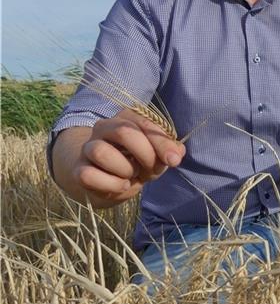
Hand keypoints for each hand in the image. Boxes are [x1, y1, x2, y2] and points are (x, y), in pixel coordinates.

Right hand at [61, 109, 184, 205]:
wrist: (110, 180)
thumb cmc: (138, 161)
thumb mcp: (157, 155)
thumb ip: (169, 151)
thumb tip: (177, 153)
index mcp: (126, 118)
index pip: (144, 123)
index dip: (161, 143)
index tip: (173, 160)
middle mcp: (104, 127)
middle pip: (123, 132)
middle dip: (145, 154)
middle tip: (152, 169)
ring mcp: (88, 147)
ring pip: (101, 152)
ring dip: (124, 169)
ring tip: (132, 175)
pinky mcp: (78, 169)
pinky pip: (88, 175)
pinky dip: (111, 184)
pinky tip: (121, 185)